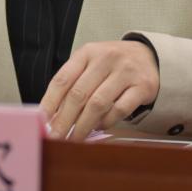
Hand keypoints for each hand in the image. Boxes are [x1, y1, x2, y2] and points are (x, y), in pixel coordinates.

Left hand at [40, 41, 158, 140]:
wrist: (150, 57)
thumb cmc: (113, 65)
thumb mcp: (91, 64)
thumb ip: (73, 84)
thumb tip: (52, 116)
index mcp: (87, 52)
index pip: (62, 79)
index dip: (50, 102)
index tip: (41, 121)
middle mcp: (106, 58)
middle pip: (78, 94)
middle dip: (64, 120)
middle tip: (56, 137)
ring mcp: (126, 72)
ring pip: (98, 104)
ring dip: (83, 125)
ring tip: (75, 138)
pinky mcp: (142, 86)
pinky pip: (120, 109)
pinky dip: (107, 122)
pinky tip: (100, 126)